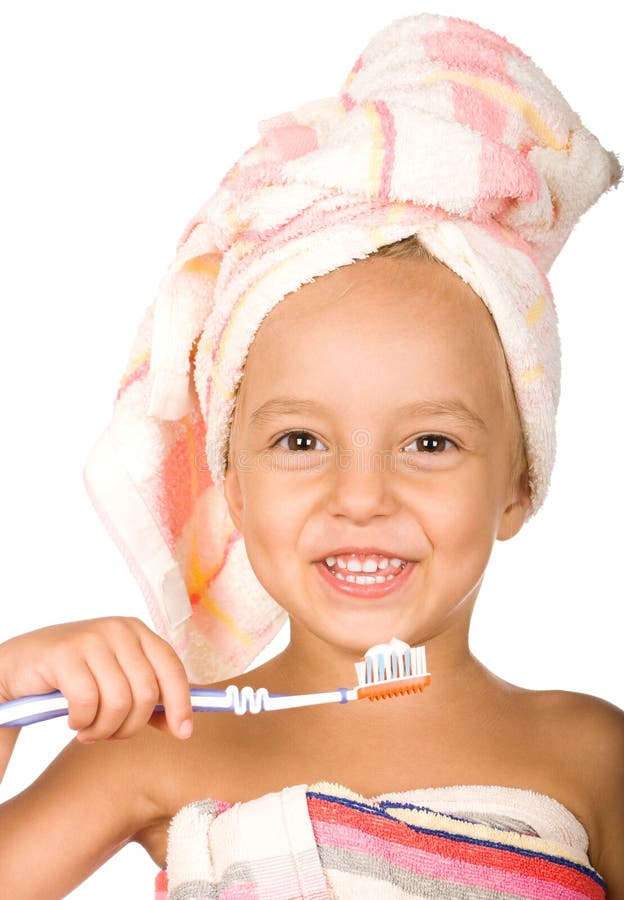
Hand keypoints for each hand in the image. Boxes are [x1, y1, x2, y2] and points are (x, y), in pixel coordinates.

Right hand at [0, 617, 192, 742]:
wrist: (20, 665)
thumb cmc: (74, 675)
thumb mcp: (116, 680)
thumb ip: (148, 699)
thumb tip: (181, 726)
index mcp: (138, 632)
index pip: (172, 668)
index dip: (181, 703)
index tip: (182, 733)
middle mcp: (119, 629)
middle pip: (146, 692)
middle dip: (130, 726)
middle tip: (109, 735)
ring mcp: (92, 638)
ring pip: (119, 702)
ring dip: (104, 729)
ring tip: (90, 731)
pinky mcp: (65, 653)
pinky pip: (87, 702)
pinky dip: (81, 722)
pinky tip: (73, 721)